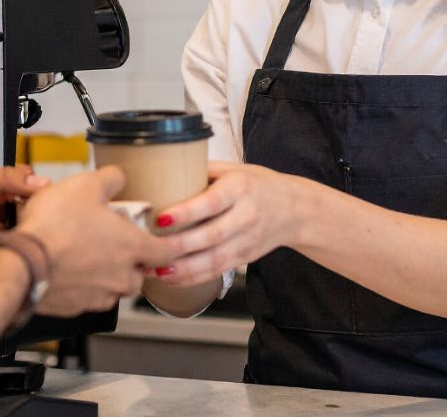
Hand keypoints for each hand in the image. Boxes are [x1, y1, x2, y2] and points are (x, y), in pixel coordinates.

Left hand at [0, 163, 47, 280]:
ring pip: (18, 240)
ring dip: (27, 240)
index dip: (38, 192)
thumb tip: (35, 180)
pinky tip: (17, 256)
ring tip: (34, 237)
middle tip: (45, 218)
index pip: (24, 189)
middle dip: (37, 217)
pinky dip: (12, 261)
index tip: (48, 195)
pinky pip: (1, 263)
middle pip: (26, 216)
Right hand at [16, 166, 177, 316]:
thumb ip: (110, 179)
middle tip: (113, 246)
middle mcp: (121, 276)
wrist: (22, 263)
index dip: (165, 246)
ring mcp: (99, 296)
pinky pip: (88, 299)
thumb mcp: (85, 185)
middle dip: (131, 264)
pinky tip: (66, 270)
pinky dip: (82, 288)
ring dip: (107, 277)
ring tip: (85, 257)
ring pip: (114, 290)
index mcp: (132, 247)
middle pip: (140, 276)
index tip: (159, 242)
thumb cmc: (55, 226)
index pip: (167, 254)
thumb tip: (118, 177)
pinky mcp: (76, 308)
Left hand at [153, 161, 302, 286]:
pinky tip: (171, 278)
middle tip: (150, 249)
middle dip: (178, 247)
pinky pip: (216, 271)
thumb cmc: (259, 184)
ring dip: (182, 269)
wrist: (296, 210)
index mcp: (240, 188)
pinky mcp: (244, 258)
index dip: (186, 213)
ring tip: (154, 269)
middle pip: (210, 236)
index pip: (211, 203)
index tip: (161, 218)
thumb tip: (165, 169)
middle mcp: (245, 216)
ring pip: (213, 260)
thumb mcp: (235, 169)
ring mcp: (246, 241)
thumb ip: (203, 170)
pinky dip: (192, 278)